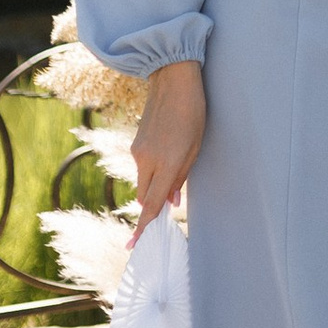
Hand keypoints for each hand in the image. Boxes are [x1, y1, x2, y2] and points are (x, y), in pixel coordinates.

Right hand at [132, 62, 206, 220]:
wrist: (173, 81)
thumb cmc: (192, 114)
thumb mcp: (194, 148)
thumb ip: (180, 178)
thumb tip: (170, 202)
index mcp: (166, 164)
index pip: (152, 204)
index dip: (144, 227)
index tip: (133, 246)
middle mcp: (146, 161)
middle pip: (145, 196)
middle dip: (153, 204)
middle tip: (169, 201)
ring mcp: (138, 152)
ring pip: (143, 181)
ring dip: (154, 184)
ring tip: (176, 160)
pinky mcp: (136, 144)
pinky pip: (142, 166)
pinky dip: (152, 169)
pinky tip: (167, 150)